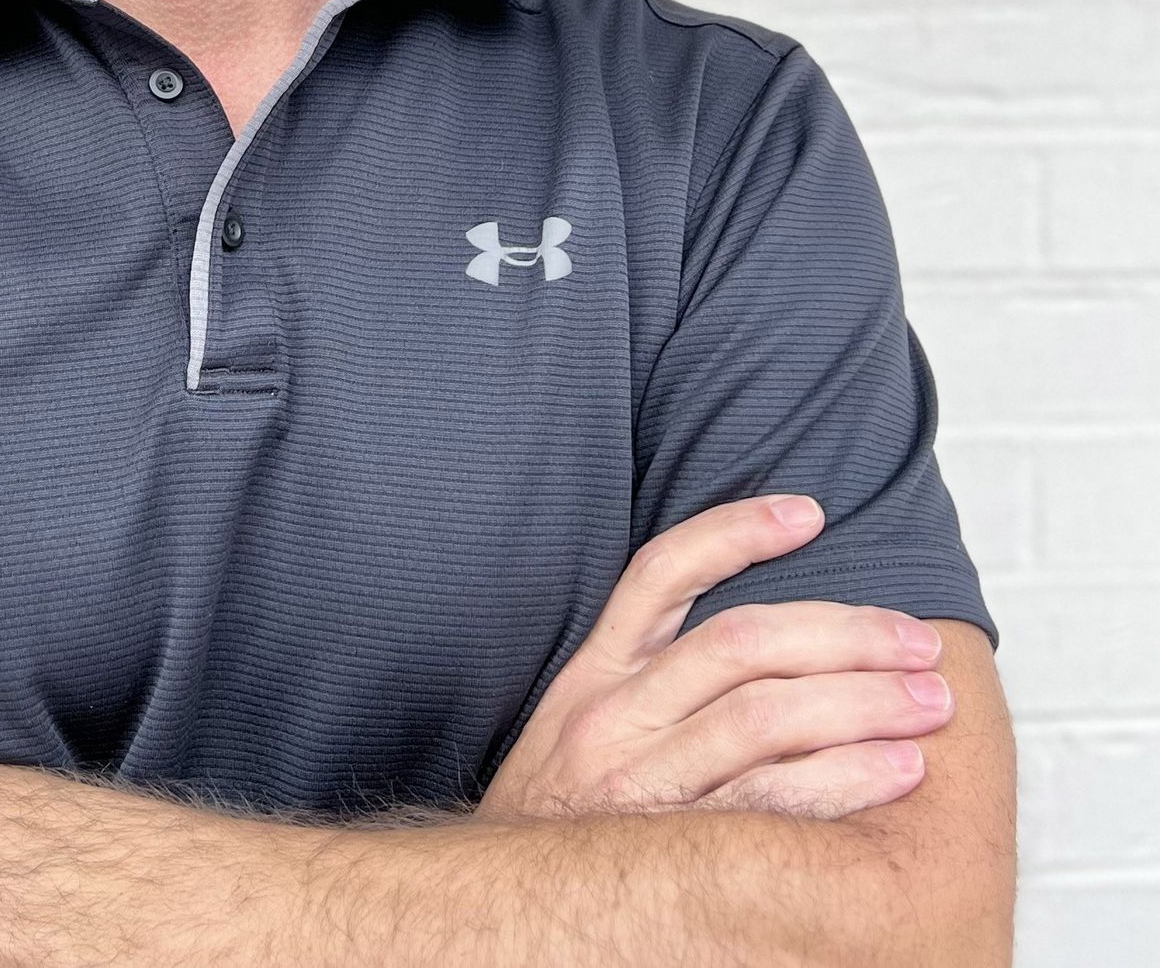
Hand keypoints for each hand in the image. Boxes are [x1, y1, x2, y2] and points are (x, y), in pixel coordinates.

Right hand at [478, 494, 954, 822]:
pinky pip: (768, 805)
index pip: (661, 575)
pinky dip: (840, 780)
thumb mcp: (573, 730)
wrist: (503, 920)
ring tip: (929, 704)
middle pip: (740, 644)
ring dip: (860, 702)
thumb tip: (751, 634)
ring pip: (763, 718)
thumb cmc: (559, 822)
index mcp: (592, 678)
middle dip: (842, 633)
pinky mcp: (673, 851)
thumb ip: (641, 681)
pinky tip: (895, 770)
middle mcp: (613, 721)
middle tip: (918, 640)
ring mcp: (642, 787)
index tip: (809, 512)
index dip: (737, 533)